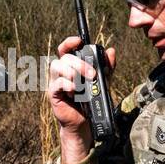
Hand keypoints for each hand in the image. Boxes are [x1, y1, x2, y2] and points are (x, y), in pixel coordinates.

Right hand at [47, 35, 115, 163]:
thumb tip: (110, 51)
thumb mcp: (103, 81)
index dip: (69, 42)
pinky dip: (67, 84)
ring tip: (82, 83)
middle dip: (79, 62)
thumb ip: (106, 67)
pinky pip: (57, 84)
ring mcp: (56, 83)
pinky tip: (75, 91)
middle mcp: (61, 72)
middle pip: (64, 57)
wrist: (86, 122)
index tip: (79, 41)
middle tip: (92, 74)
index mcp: (71, 67)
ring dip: (71, 71)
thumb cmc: (91, 100)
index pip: (65, 49)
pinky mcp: (54, 95)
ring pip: (56, 66)